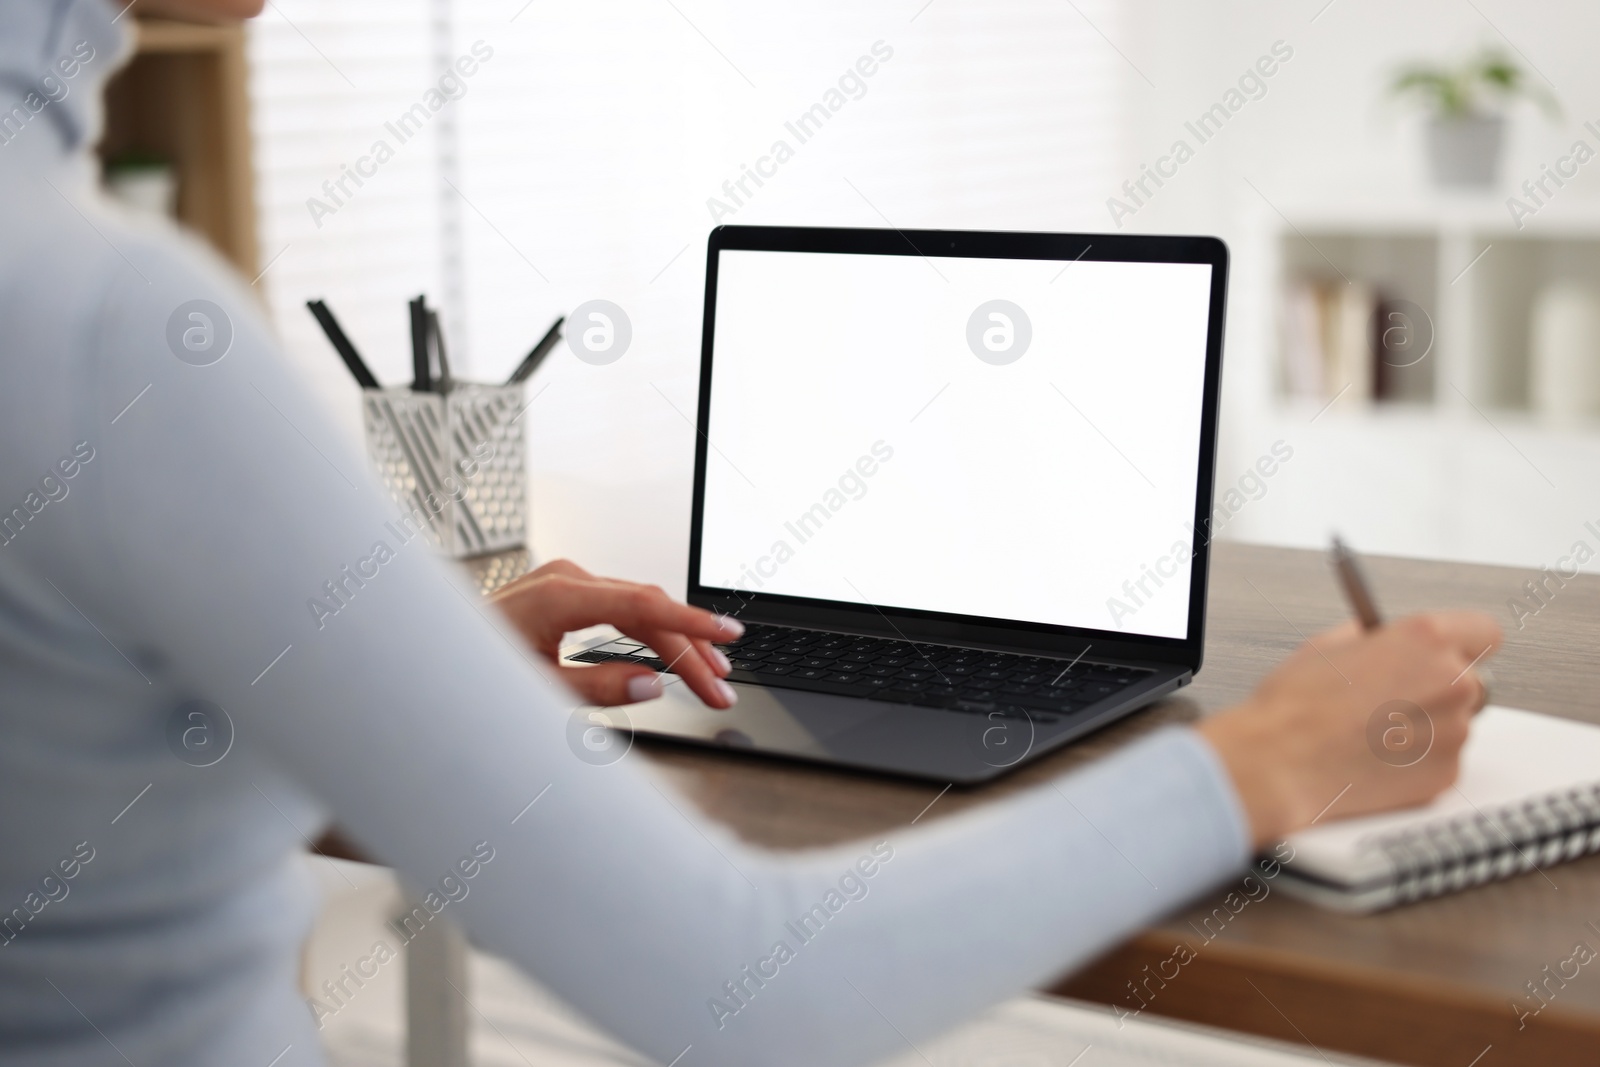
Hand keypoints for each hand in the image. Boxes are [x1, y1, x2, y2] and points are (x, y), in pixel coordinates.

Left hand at [491, 559, 743, 708]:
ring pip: (638, 607)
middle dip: (690, 649)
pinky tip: (671, 650)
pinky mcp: (564, 591)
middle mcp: (565, 578)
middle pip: (648, 609)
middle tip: (721, 686)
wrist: (434, 650)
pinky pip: (620, 606)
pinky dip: (648, 631)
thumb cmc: (473, 669)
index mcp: (557, 596)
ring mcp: (565, 581)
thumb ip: (598, 688)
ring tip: (710, 673)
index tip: (725, 639)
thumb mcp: (537, 688)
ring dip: (674, 641)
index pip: (642, 605)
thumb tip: (652, 684)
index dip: (690, 623)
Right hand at [1197, 611, 1500, 847]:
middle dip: (1440, 688)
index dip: (1463, 643)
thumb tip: (1387, 642)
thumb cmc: (1294, 706)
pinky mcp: (1446, 773)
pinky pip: (1442, 760)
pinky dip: (1417, 761)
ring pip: (1456, 723)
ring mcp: (1454, 732)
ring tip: (1373, 733)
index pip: (1483, 631)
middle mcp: (1451, 682)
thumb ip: (1375, 639)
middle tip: (1397, 699)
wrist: (1278, 763)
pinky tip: (1375, 758)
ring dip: (1426, 727)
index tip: (1449, 652)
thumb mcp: (1328, 646)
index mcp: (1425, 640)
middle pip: (1473, 681)